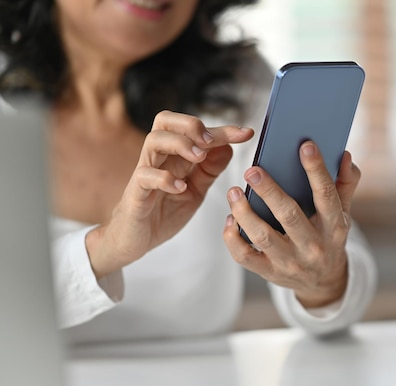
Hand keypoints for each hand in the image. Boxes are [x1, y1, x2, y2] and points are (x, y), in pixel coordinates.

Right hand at [86, 110, 253, 277]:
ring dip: (180, 144)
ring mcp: (145, 173)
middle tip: (211, 140)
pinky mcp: (136, 193)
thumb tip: (229, 147)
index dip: (222, 130)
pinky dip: (164, 178)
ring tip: (199, 158)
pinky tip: (180, 187)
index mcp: (175, 156)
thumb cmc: (163, 211)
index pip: (195, 131)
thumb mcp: (195, 191)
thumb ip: (210, 170)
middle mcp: (159, 158)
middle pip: (165, 120)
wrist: (135, 240)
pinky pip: (145, 176)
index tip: (246, 133)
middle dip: (192, 124)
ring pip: (153, 140)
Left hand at [223, 141, 361, 307]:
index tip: (305, 145)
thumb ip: (345, 183)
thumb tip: (344, 155)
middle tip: (252, 170)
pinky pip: (245, 256)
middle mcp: (313, 246)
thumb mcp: (344, 213)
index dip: (317, 170)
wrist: (323, 282)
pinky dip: (233, 238)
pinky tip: (229, 218)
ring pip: (263, 236)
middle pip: (289, 216)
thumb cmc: (329, 237)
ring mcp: (290, 261)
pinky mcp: (269, 272)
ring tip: (233, 191)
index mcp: (334, 227)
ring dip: (245, 212)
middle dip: (269, 191)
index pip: (326, 195)